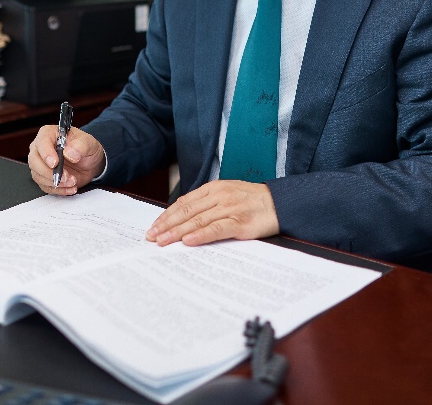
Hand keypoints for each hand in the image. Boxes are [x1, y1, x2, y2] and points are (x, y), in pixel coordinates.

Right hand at [28, 125, 105, 194]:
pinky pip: (46, 186)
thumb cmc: (85, 148)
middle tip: (65, 177)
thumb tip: (69, 153)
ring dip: (56, 183)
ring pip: (38, 176)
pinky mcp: (44, 177)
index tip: (55, 163)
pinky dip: (58, 190)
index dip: (46, 154)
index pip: (42, 143)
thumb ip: (81, 146)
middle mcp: (41, 148)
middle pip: (34, 161)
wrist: (89, 162)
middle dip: (50, 172)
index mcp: (49, 134)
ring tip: (72, 182)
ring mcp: (41, 164)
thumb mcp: (89, 143)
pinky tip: (70, 188)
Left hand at [146, 180, 278, 246]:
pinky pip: (216, 229)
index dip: (167, 215)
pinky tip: (188, 241)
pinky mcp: (240, 222)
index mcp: (214, 189)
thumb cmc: (253, 202)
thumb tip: (184, 219)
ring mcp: (229, 208)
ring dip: (177, 232)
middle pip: (186, 212)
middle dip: (166, 225)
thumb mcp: (227, 195)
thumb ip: (208, 205)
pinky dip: (200, 235)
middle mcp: (219, 196)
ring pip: (197, 220)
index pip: (184, 202)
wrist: (280, 203)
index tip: (154, 227)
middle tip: (151, 237)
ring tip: (163, 242)